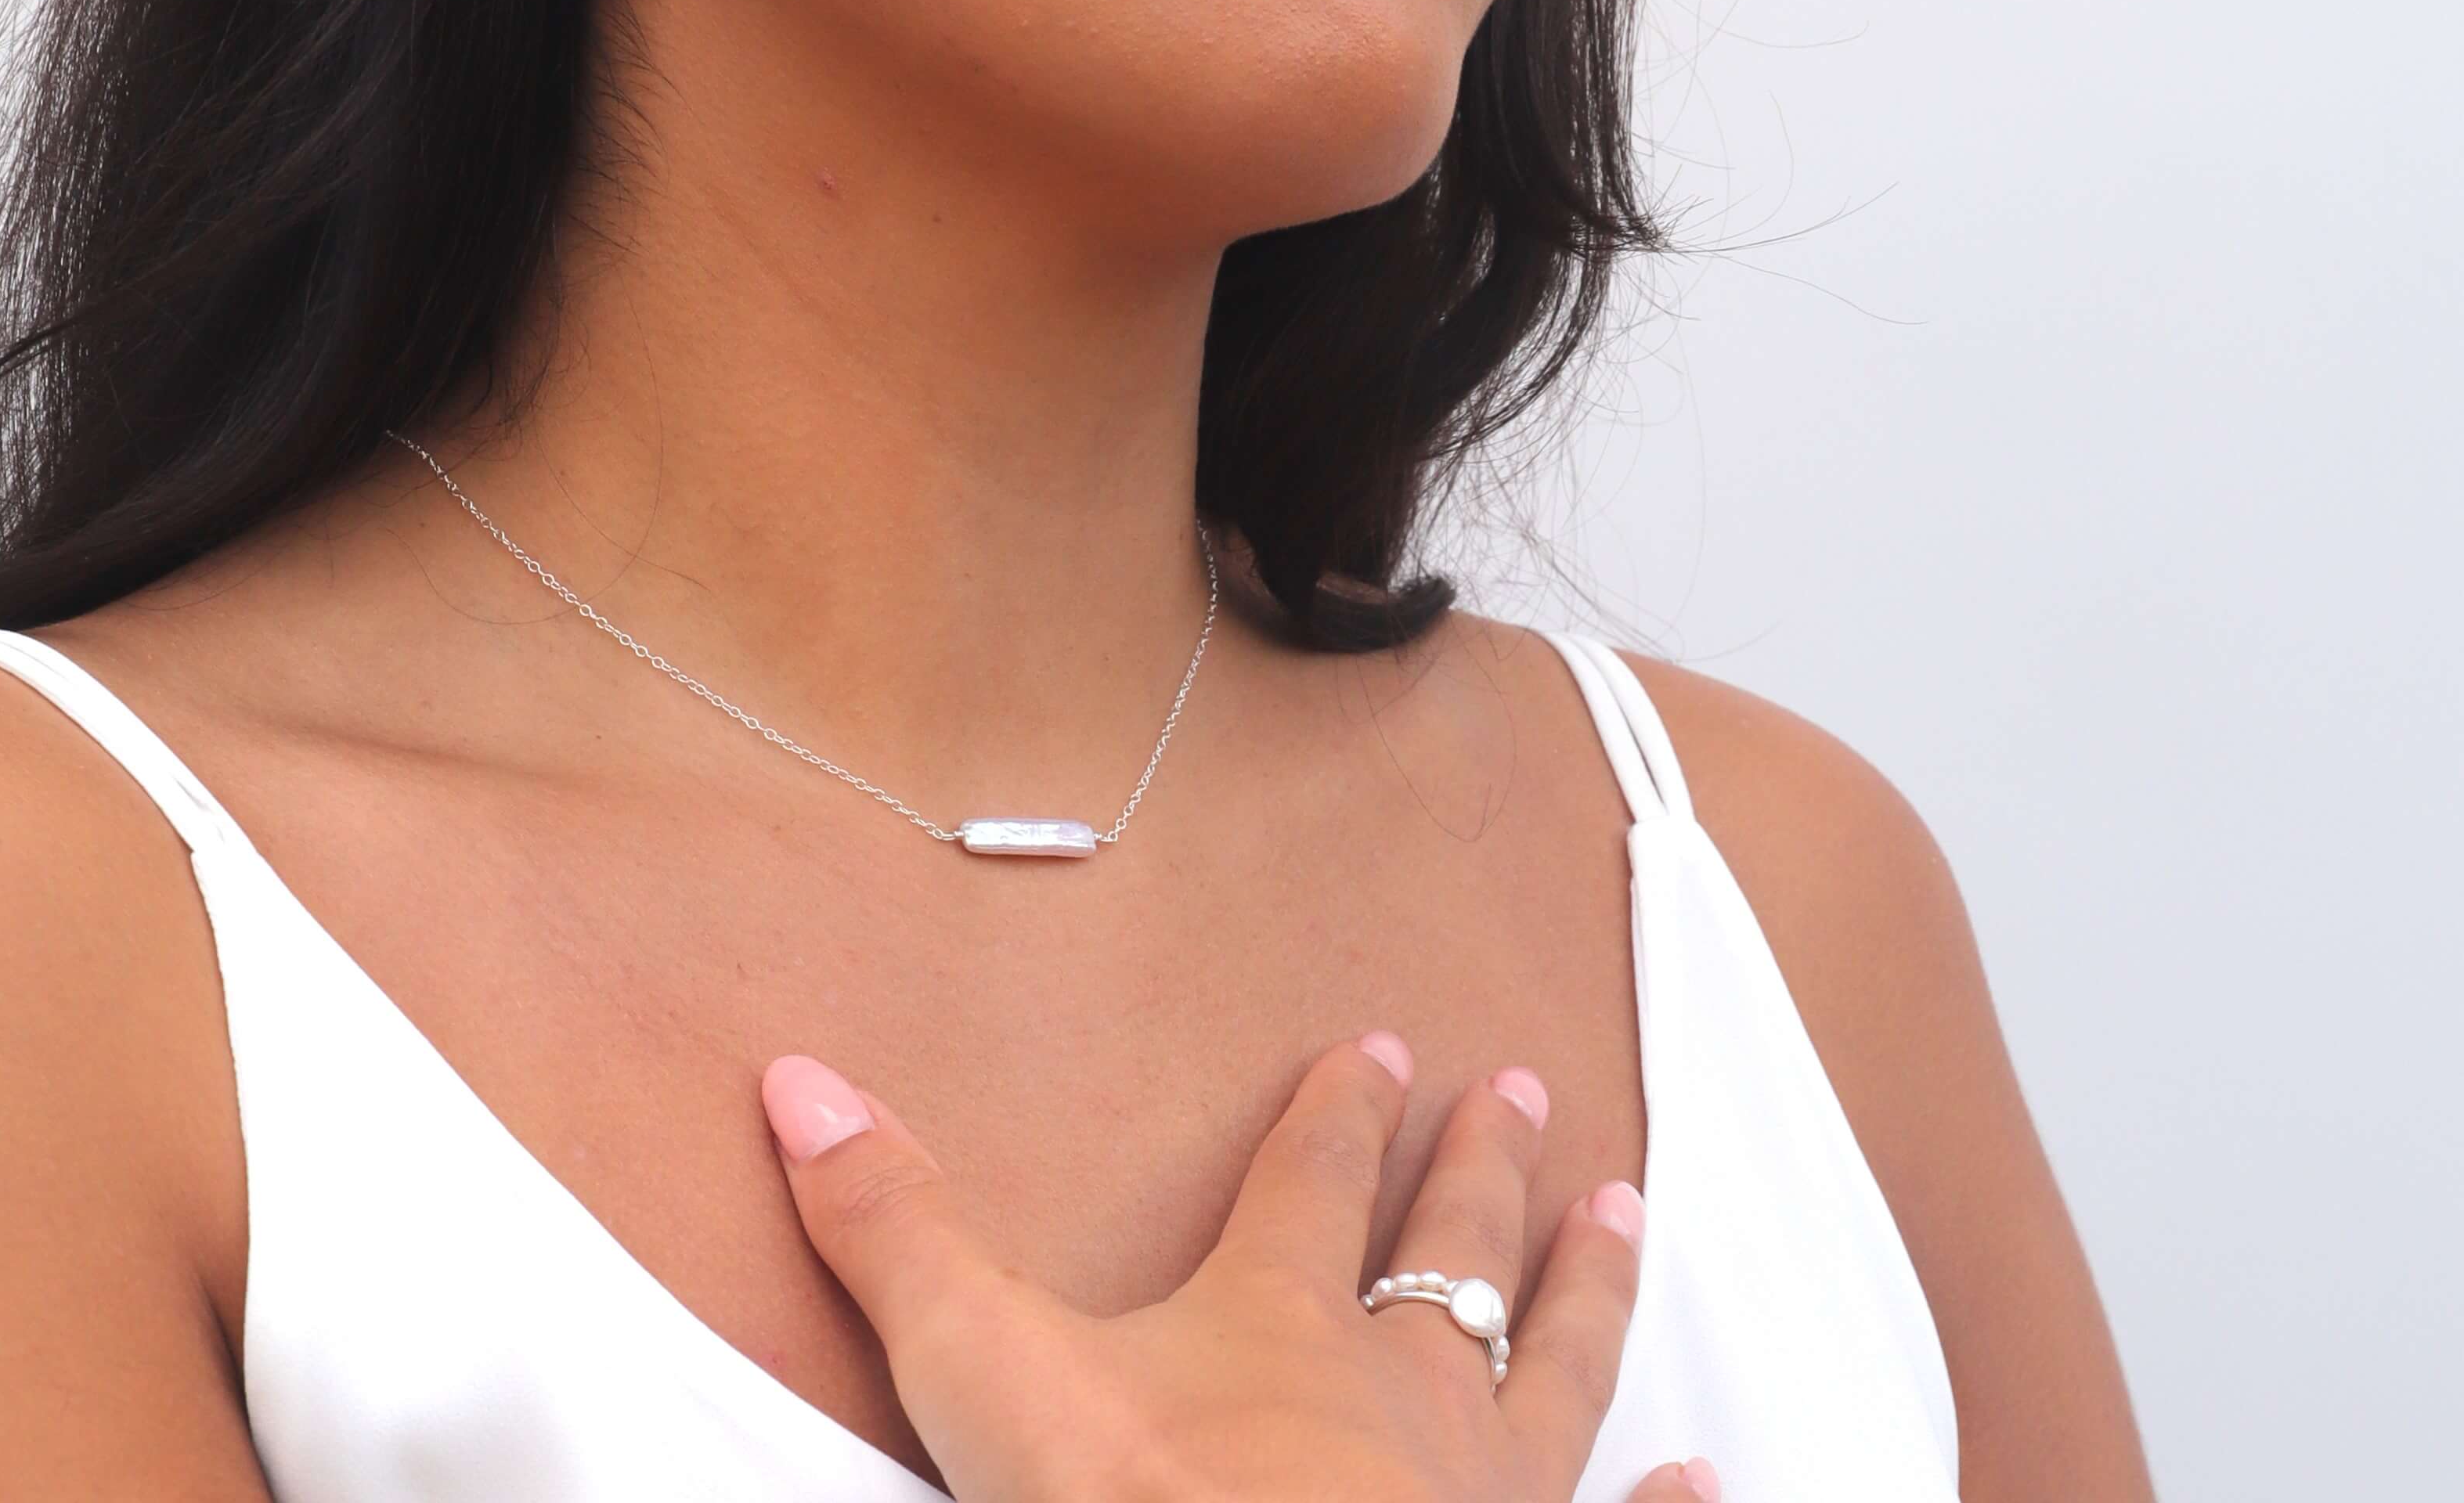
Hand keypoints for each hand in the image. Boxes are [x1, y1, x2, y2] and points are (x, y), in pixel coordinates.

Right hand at [761, 1034, 1719, 1502]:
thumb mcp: (994, 1375)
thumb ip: (900, 1235)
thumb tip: (801, 1083)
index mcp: (1276, 1319)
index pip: (1311, 1180)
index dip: (1339, 1112)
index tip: (1380, 1046)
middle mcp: (1398, 1390)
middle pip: (1444, 1254)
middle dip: (1475, 1173)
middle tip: (1521, 1095)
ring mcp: (1486, 1496)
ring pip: (1549, 1367)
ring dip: (1580, 1290)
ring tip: (1622, 1218)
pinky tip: (1703, 1477)